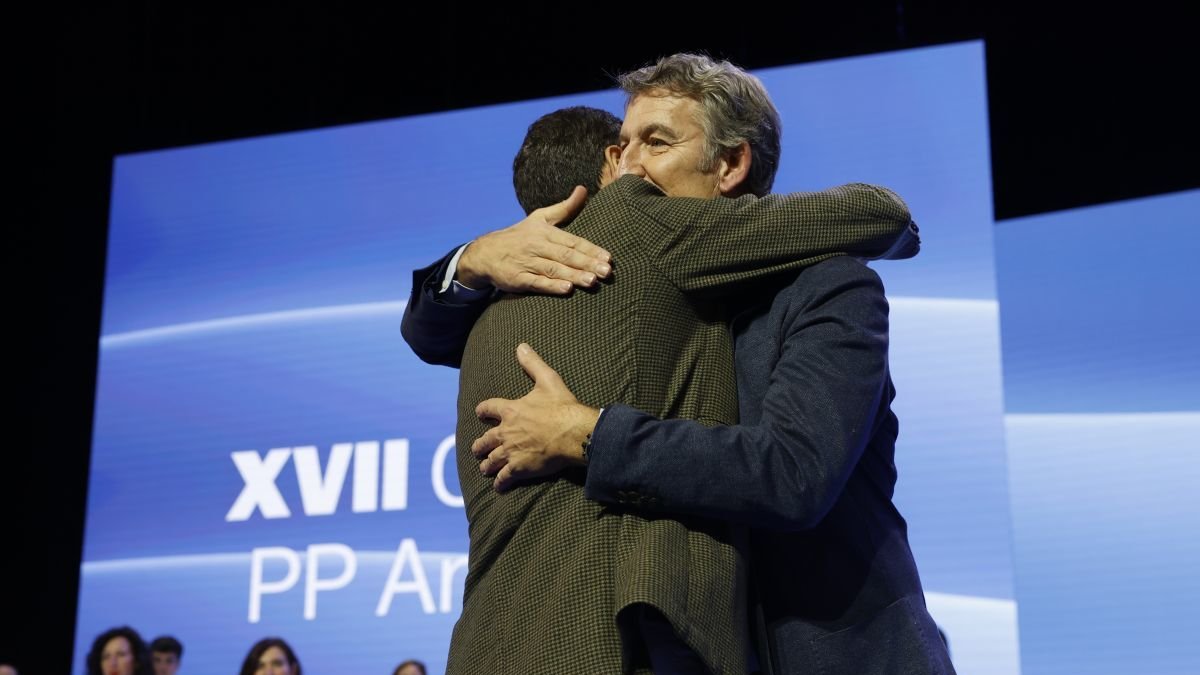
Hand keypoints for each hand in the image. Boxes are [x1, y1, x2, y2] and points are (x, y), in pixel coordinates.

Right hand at [457, 186, 611, 293]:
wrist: (485, 252)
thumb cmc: (519, 235)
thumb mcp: (540, 218)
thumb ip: (564, 207)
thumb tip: (583, 190)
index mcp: (545, 232)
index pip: (572, 241)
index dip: (590, 249)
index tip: (608, 258)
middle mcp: (537, 246)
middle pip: (565, 255)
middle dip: (587, 263)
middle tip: (606, 272)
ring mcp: (527, 263)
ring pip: (554, 269)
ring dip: (573, 275)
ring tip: (592, 281)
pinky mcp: (517, 278)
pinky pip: (536, 282)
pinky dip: (551, 286)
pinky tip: (567, 289)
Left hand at [473, 343, 599, 491]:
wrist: (574, 433)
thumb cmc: (562, 407)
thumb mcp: (548, 379)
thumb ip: (532, 363)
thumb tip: (521, 346)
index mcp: (510, 410)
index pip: (488, 409)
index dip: (483, 411)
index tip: (480, 413)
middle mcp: (506, 432)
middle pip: (484, 440)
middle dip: (479, 445)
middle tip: (477, 448)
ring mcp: (511, 452)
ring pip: (490, 460)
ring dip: (486, 464)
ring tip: (484, 467)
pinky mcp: (519, 468)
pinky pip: (503, 478)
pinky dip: (499, 482)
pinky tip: (498, 486)